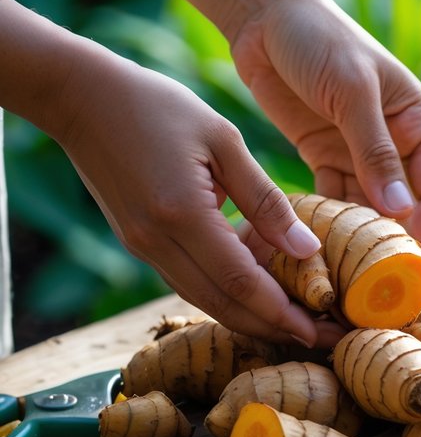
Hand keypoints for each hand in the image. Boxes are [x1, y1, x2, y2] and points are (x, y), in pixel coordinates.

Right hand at [57, 48, 341, 344]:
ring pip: (204, 300)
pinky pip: (188, 280)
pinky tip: (256, 287)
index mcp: (182, 215)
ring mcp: (143, 247)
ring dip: (250, 317)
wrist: (81, 97)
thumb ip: (265, 199)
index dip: (285, 314)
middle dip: (273, 328)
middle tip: (321, 339)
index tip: (323, 331)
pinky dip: (225, 292)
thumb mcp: (223, 140)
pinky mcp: (138, 243)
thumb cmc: (156, 106)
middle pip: (224, 306)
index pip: (242, 284)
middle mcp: (158, 242)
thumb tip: (307, 249)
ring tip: (296, 321)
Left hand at [229, 0, 420, 268]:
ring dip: (361, 246)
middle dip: (398, 251)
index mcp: (419, 125)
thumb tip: (401, 212)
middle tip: (386, 294)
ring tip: (350, 284)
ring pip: (368, 212)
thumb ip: (375, 150)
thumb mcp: (351, 90)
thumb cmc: (318, 39)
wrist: (264, 15)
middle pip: (405, 211)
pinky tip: (318, 254)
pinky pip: (332, 202)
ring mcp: (359, 154)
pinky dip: (328, 226)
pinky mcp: (324, 158)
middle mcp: (395, 145)